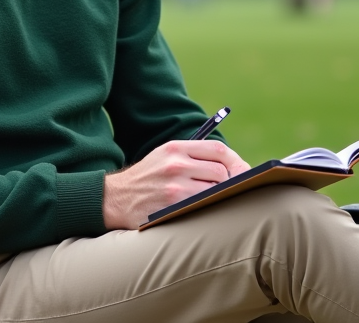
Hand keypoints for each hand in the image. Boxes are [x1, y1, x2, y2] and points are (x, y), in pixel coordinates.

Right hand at [102, 140, 250, 229]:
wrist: (115, 199)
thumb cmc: (147, 178)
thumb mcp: (164, 156)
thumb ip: (193, 156)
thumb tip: (234, 166)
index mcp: (175, 148)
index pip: (218, 150)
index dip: (235, 162)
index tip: (243, 172)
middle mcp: (175, 164)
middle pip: (221, 172)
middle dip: (228, 182)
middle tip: (226, 191)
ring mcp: (174, 186)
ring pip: (215, 191)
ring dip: (219, 197)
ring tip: (214, 201)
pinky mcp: (172, 206)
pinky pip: (203, 206)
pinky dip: (209, 208)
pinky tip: (205, 211)